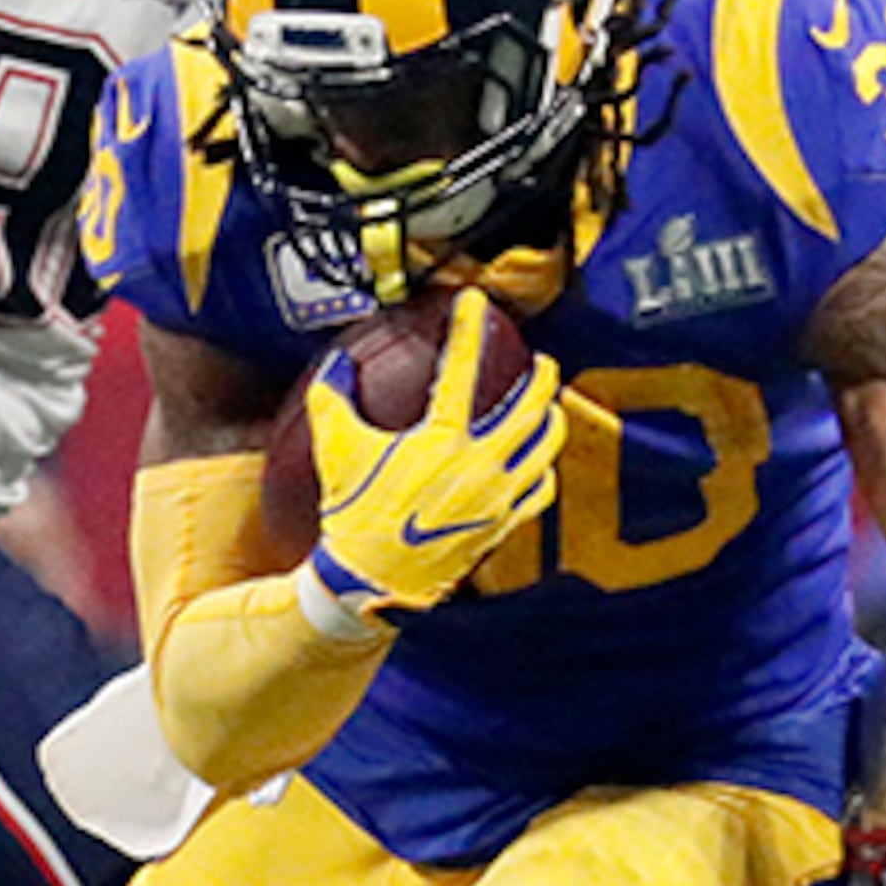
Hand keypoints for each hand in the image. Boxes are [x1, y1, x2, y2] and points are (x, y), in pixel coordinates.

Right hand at [305, 294, 562, 624]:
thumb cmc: (352, 515)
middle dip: (542, 377)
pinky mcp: (502, 525)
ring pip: (545, 448)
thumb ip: (333, 400)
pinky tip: (540, 463)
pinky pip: (541, 491)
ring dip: (552, 419)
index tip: (475, 303)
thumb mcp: (337, 452)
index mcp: (441, 441)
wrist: (371, 582)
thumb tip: (335, 365)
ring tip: (550, 406)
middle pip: (529, 408)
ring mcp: (497, 497)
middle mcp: (479, 465)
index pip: (461, 370)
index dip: (469, 329)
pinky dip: (545, 470)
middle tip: (543, 361)